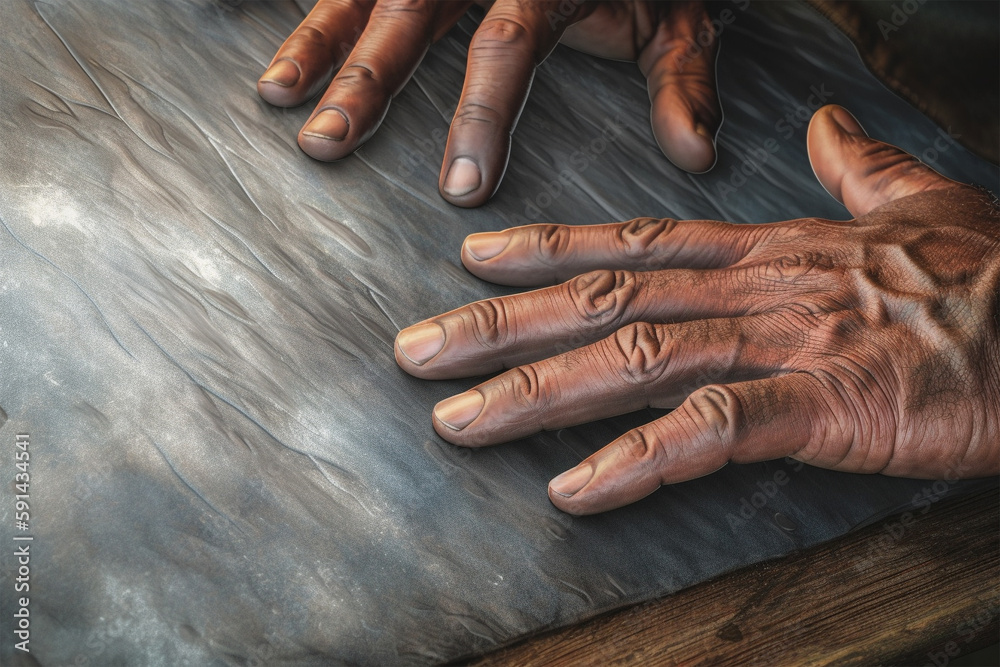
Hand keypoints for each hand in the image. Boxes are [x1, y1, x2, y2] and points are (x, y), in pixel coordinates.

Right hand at [257, 0, 724, 206]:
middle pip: (411, 12)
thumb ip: (682, 78)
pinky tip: (234, 12)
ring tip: (275, 95)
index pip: (505, 44)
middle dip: (366, 81)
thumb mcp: (682, 11)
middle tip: (323, 145)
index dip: (479, 114)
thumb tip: (693, 157)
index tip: (458, 187)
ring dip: (316, 39)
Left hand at [394, 104, 999, 514]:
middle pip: (601, 301)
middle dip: (499, 328)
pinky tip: (572, 488)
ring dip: (535, 394)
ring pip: (630, 360)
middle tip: (415, 352)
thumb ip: (856, 168)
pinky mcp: (821, 406)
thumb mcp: (915, 207)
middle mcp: (753, 291)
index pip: (634, 243)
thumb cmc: (991, 276)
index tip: (474, 261)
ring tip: (456, 421)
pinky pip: (708, 429)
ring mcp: (782, 345)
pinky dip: (635, 459)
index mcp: (766, 252)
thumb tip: (822, 131)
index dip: (548, 250)